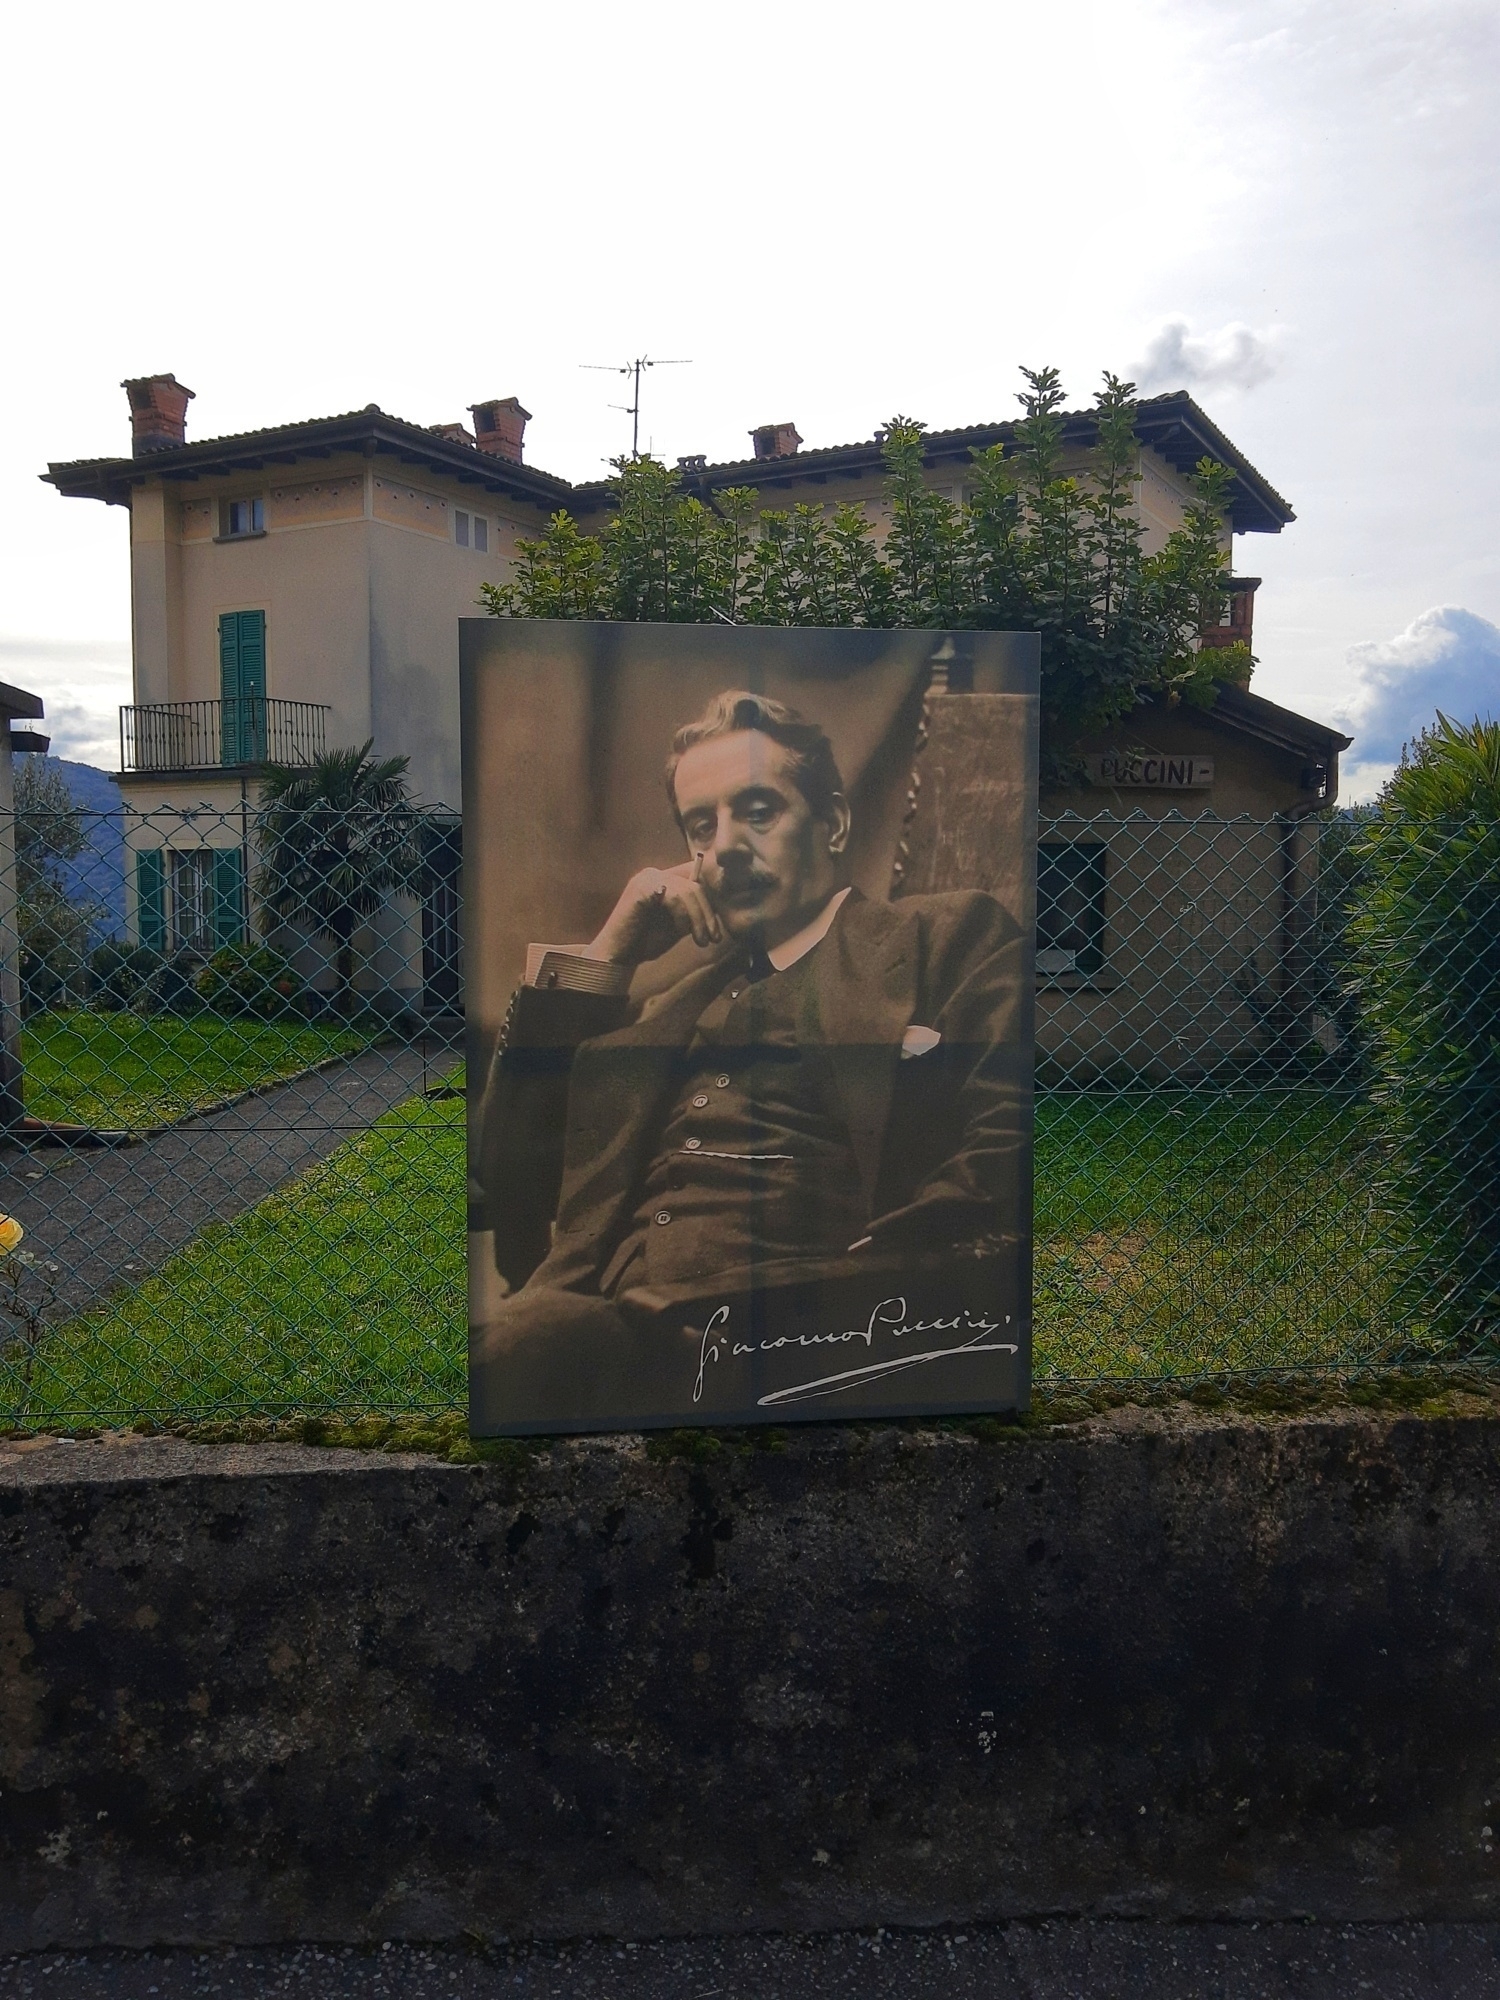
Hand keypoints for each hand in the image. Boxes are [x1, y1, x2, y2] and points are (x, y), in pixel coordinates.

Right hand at [586, 859, 721, 967]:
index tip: (716, 933)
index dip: (710, 906)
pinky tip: (681, 932)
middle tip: (713, 939)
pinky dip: (683, 916)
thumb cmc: (645, 942)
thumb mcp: (677, 926)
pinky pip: (675, 897)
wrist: (618, 954)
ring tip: (701, 941)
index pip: (695, 883)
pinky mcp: (642, 887)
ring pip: (688, 891)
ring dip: (699, 919)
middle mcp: (654, 874)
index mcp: (662, 880)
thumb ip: (692, 914)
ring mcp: (647, 878)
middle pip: (695, 886)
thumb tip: (719, 909)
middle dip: (708, 915)